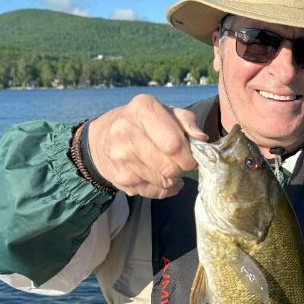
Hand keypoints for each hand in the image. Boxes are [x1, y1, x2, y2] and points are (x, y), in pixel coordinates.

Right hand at [86, 94, 207, 197]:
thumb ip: (187, 121)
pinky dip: (164, 189)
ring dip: (173, 178)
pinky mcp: (121, 180)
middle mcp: (127, 133)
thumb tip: (202, 139)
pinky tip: (160, 177)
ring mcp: (121, 159)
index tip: (190, 155)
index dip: (189, 155)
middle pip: (170, 167)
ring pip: (164, 181)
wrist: (101, 139)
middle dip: (182, 168)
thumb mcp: (164, 111)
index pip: (174, 144)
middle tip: (180, 162)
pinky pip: (154, 193)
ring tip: (168, 167)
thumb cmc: (141, 123)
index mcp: (142, 110)